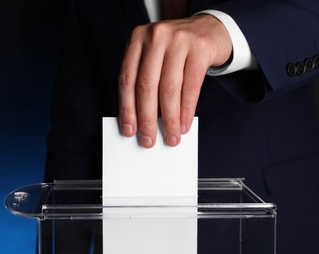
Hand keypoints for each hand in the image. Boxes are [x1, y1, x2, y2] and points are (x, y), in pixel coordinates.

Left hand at [118, 15, 231, 147]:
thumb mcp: (155, 57)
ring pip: (169, 89)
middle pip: (146, 86)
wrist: (209, 29)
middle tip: (148, 140)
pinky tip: (184, 124)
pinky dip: (186, 110)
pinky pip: (191, 87)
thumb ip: (145, 80)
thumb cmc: (176, 50)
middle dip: (147, 118)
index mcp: (137, 39)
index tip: (129, 130)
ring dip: (169, 119)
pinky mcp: (200, 48)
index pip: (127, 79)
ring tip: (171, 137)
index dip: (126, 108)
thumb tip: (142, 120)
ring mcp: (179, 40)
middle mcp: (156, 36)